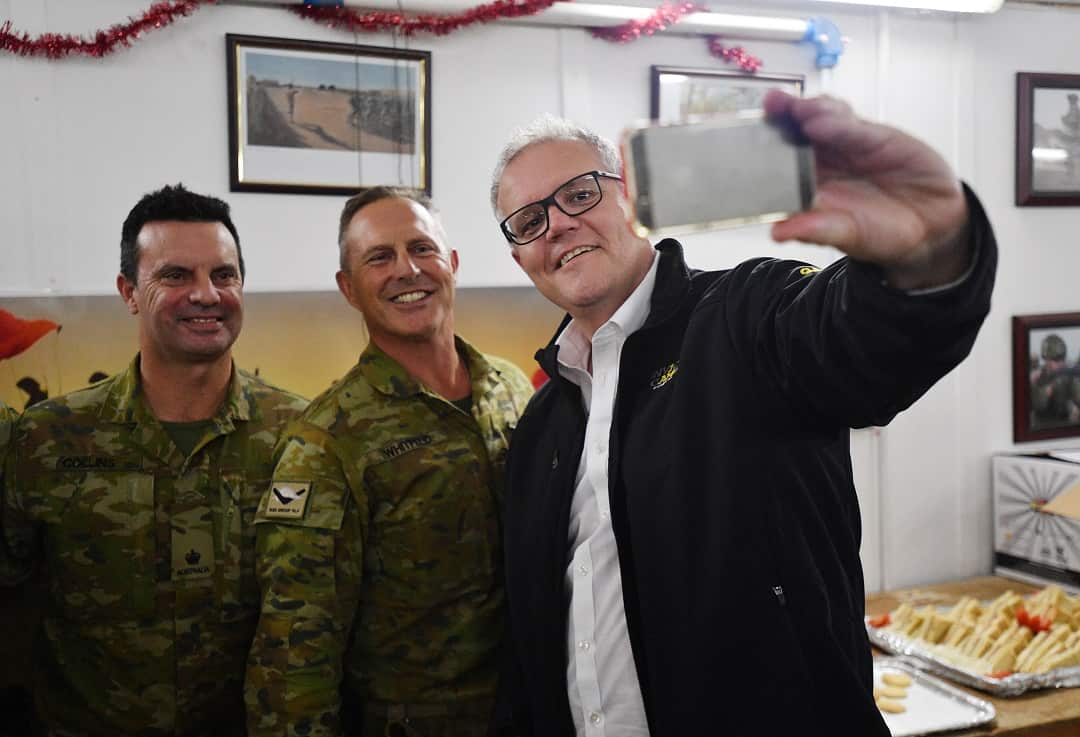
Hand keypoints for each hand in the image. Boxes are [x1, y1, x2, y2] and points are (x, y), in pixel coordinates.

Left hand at [764, 90, 970, 289]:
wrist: (930, 227)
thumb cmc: (881, 233)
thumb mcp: (847, 236)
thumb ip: (815, 230)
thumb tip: (778, 232)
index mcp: (804, 183)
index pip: (777, 158)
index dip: (763, 144)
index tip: (747, 137)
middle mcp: (821, 160)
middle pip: (796, 129)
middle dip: (782, 115)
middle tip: (771, 107)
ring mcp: (845, 144)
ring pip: (822, 117)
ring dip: (807, 110)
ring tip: (797, 111)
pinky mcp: (873, 135)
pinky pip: (852, 123)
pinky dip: (838, 119)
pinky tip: (823, 118)